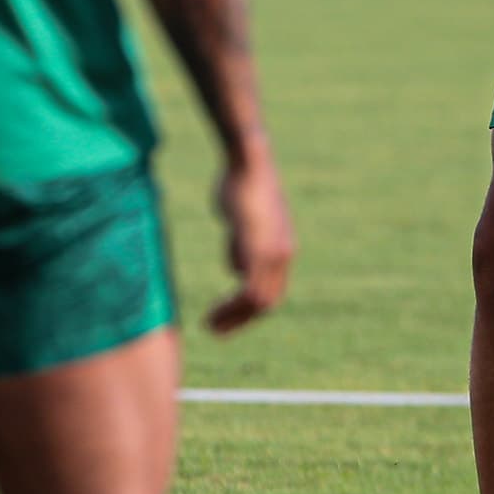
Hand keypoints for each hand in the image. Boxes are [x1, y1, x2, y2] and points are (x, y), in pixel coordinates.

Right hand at [205, 141, 293, 334]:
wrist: (248, 162)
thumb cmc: (240, 184)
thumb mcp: (242, 222)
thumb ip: (241, 246)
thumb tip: (237, 269)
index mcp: (283, 248)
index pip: (271, 290)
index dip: (249, 309)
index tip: (226, 317)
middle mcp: (284, 254)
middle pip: (267, 301)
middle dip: (241, 320)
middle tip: (215, 330)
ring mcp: (273, 253)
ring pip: (258, 301)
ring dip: (233, 318)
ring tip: (209, 325)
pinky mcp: (260, 250)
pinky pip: (249, 291)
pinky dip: (231, 309)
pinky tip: (212, 313)